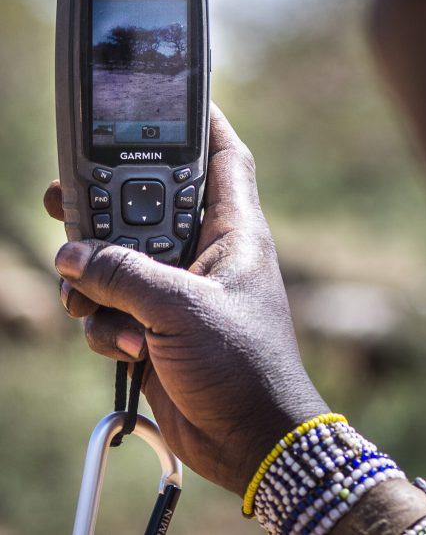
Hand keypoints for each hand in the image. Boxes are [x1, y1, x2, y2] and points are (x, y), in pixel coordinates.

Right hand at [44, 105, 328, 494]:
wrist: (250, 437)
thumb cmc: (242, 366)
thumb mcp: (181, 310)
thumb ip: (124, 275)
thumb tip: (72, 254)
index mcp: (233, 232)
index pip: (223, 159)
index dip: (204, 124)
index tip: (179, 96)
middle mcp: (206, 253)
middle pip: (152, 205)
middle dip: (109, 204)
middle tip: (65, 194)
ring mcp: (180, 289)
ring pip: (123, 258)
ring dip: (96, 277)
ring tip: (85, 295)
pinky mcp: (158, 325)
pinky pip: (114, 305)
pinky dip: (104, 321)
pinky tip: (121, 342)